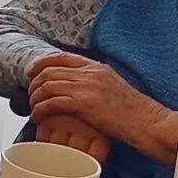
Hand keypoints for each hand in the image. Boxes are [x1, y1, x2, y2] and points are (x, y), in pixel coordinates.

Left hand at [27, 53, 170, 155]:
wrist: (148, 121)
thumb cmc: (134, 111)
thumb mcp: (114, 87)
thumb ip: (95, 82)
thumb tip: (78, 86)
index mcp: (97, 67)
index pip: (62, 56)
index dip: (42, 62)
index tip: (32, 71)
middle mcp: (90, 73)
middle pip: (50, 70)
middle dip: (34, 83)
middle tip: (30, 95)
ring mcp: (86, 87)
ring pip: (47, 85)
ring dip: (35, 97)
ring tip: (33, 108)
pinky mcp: (83, 103)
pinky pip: (52, 102)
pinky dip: (40, 109)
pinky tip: (38, 116)